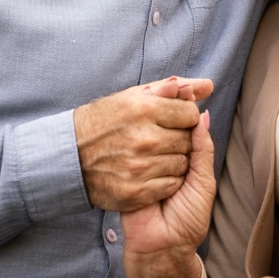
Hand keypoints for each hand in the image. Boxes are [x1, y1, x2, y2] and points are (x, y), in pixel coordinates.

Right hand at [73, 76, 211, 211]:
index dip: (183, 117)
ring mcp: (138, 167)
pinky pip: (170, 185)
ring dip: (173, 160)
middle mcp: (143, 138)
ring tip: (152, 155)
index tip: (169, 120)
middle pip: (188, 140)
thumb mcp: (135, 97)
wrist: (70, 156)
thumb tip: (208, 85)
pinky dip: (165, 181)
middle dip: (178, 138)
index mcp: (143, 109)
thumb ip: (173, 90)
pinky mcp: (134, 192)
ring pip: (182, 164)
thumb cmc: (107, 121)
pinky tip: (149, 172)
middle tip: (158, 139)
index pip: (190, 113)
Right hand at [122, 105, 215, 277]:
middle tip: (184, 171)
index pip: (182, 124)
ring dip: (167, 165)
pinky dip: (154, 179)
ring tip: (173, 194)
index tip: (187, 101)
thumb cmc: (187, 217)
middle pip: (168, 130)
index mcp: (178, 155)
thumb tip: (204, 115)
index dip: (185, 115)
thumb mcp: (202, 181)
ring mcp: (140, 166)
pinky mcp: (127, 178)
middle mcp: (158, 157)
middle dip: (177, 141)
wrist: (164, 249)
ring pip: (156, 145)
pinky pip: (143, 165)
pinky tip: (158, 199)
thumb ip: (202, 149)